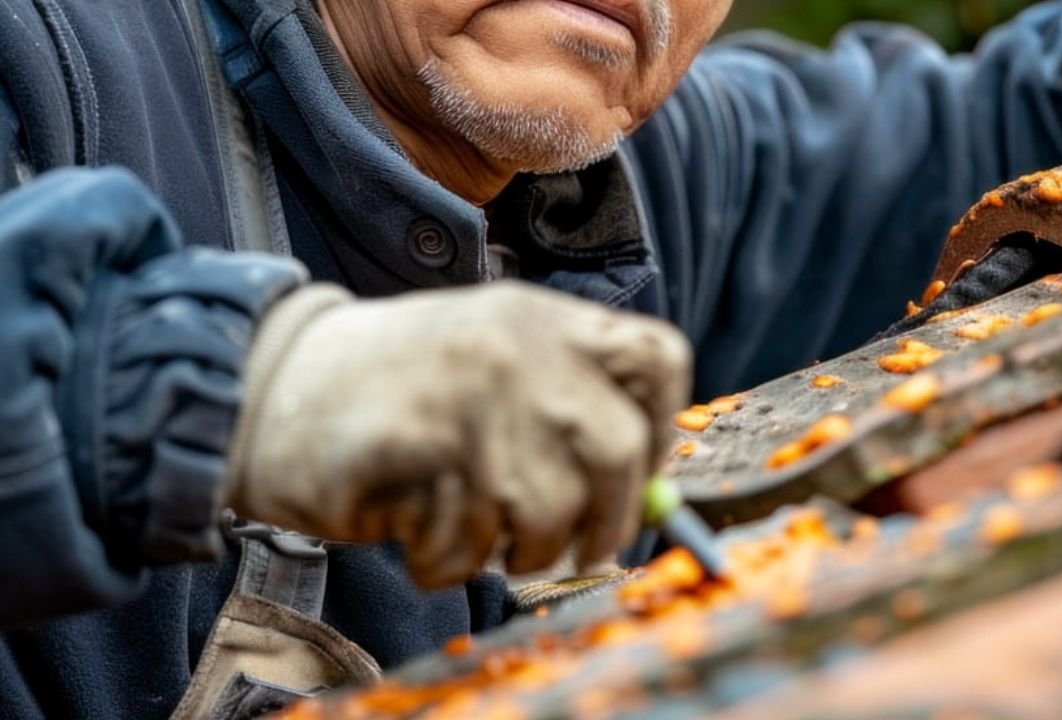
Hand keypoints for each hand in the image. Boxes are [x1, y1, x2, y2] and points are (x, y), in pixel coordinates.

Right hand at [224, 281, 691, 587]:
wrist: (270, 383)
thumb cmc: (398, 392)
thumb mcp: (496, 366)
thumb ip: (570, 414)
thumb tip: (652, 496)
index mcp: (546, 320)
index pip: (657, 360)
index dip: (662, 431)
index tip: (634, 474)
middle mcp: (520, 346)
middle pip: (621, 450)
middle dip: (605, 521)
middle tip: (572, 546)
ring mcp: (472, 392)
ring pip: (550, 511)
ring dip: (515, 549)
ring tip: (470, 526)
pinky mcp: (422, 443)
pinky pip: (470, 543)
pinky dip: (446, 559)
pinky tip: (415, 524)